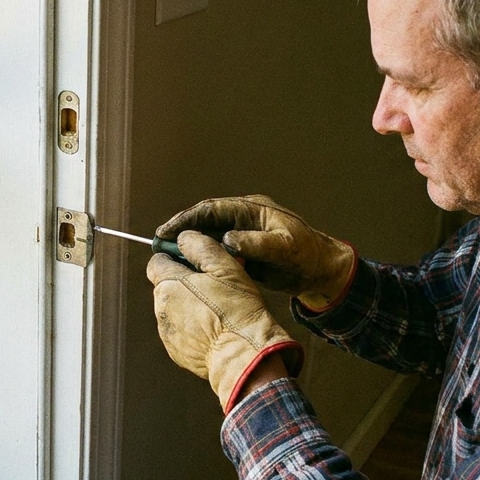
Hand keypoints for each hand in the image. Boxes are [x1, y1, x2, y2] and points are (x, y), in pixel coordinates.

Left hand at [147, 231, 301, 411]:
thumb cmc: (236, 310)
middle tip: (215, 284)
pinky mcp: (176, 351)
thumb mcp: (225, 267)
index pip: (157, 261)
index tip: (195, 262)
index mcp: (168, 285)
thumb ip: (200, 246)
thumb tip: (184, 238)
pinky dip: (194, 327)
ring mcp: (167, 332)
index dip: (176, 258)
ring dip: (190, 305)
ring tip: (218, 309)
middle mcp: (160, 309)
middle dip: (186, 282)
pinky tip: (215, 329)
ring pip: (175, 309)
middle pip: (167, 286)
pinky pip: (181, 332)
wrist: (244, 356)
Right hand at [156, 194, 355, 309]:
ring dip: (188, 245)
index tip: (166, 230)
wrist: (321, 270)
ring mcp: (241, 234)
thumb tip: (227, 239)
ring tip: (167, 258)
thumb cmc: (307, 254)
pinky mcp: (242, 251)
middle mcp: (243, 219)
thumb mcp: (284, 247)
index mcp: (251, 210)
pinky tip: (188, 269)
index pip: (211, 209)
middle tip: (158, 244)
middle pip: (204, 220)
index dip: (186, 218)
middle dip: (180, 230)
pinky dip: (201, 258)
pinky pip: (216, 251)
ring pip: (207, 236)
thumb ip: (256, 243)